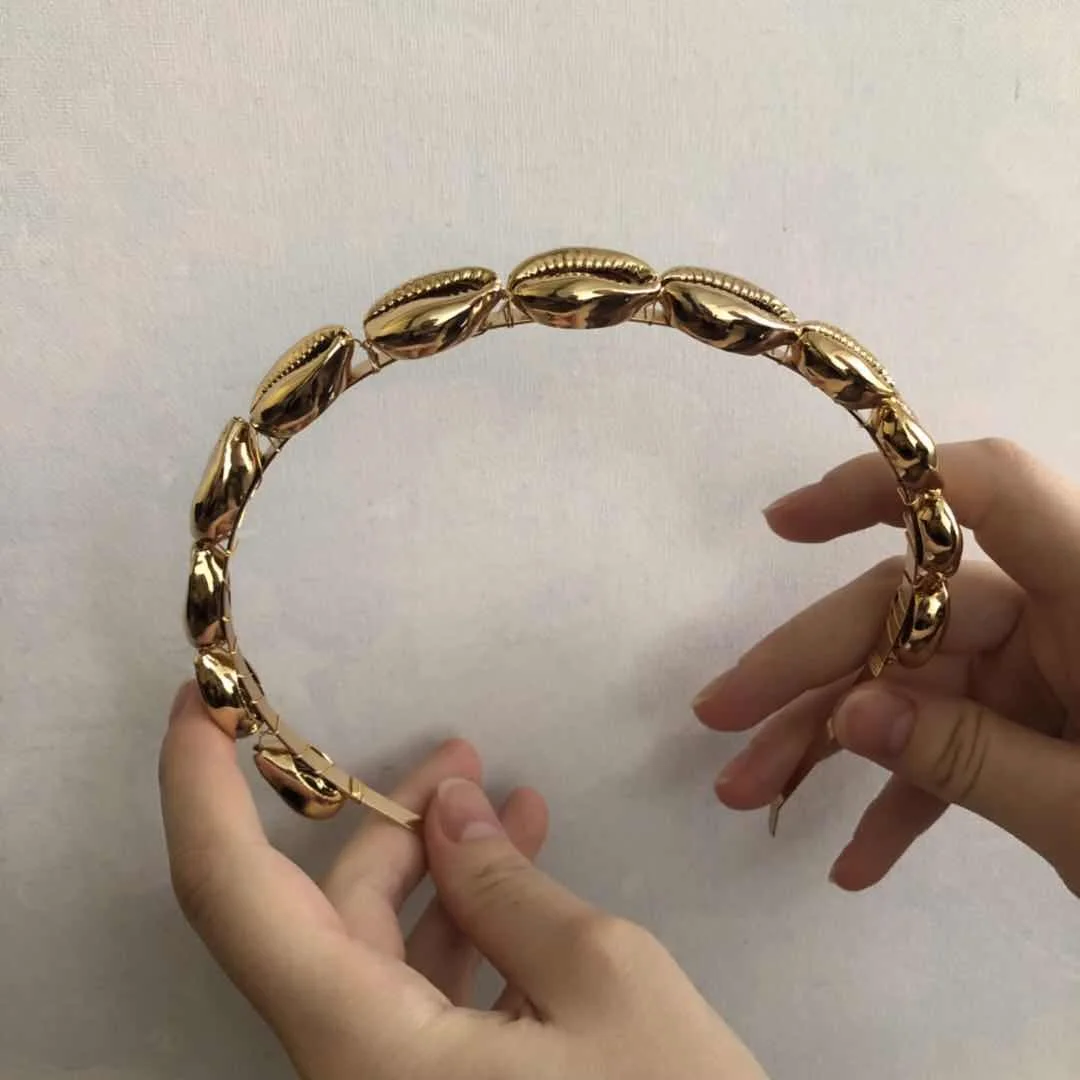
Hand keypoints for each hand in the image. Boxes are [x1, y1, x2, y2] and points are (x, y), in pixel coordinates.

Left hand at [160, 684, 766, 1079]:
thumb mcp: (606, 983)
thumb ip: (510, 890)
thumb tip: (450, 812)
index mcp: (359, 1044)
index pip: (231, 894)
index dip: (198, 786)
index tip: (204, 698)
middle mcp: (348, 1069)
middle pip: (327, 913)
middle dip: (390, 820)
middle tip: (463, 757)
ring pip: (376, 951)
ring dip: (438, 868)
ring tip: (511, 802)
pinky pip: (420, 995)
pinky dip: (467, 926)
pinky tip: (528, 882)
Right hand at [694, 438, 1079, 894]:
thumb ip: (967, 758)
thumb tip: (844, 714)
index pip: (982, 490)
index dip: (879, 486)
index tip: (781, 525)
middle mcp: (1060, 613)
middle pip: (907, 611)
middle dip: (808, 672)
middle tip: (719, 725)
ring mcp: (1045, 669)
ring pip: (911, 684)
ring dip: (832, 745)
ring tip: (752, 799)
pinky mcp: (1038, 723)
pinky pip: (954, 744)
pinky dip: (904, 800)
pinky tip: (855, 863)